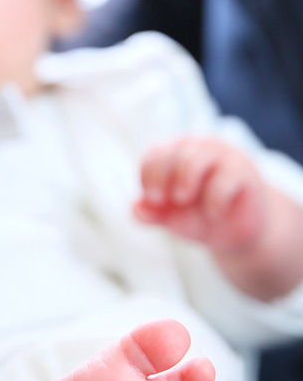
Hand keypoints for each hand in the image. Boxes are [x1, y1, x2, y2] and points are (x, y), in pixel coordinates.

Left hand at [134, 136, 266, 255]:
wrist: (236, 232)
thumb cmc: (197, 216)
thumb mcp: (170, 217)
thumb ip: (152, 214)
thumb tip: (135, 209)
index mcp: (177, 152)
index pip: (155, 154)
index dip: (148, 176)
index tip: (152, 200)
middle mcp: (200, 148)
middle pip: (174, 153)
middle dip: (161, 177)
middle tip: (159, 201)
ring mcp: (224, 157)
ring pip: (198, 158)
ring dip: (184, 180)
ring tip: (182, 200)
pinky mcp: (245, 173)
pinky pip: (225, 180)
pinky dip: (214, 201)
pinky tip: (212, 214)